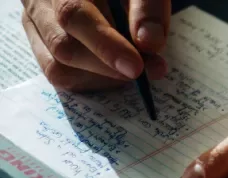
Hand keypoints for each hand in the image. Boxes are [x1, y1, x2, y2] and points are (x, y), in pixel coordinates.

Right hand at [20, 0, 169, 90]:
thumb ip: (148, 9)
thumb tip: (150, 44)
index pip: (73, 15)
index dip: (105, 45)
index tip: (136, 67)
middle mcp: (39, 4)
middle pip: (62, 47)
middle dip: (109, 67)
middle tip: (151, 69)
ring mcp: (36, 27)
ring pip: (58, 68)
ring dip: (103, 78)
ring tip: (136, 67)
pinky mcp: (42, 47)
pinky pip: (62, 76)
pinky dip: (95, 81)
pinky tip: (118, 71)